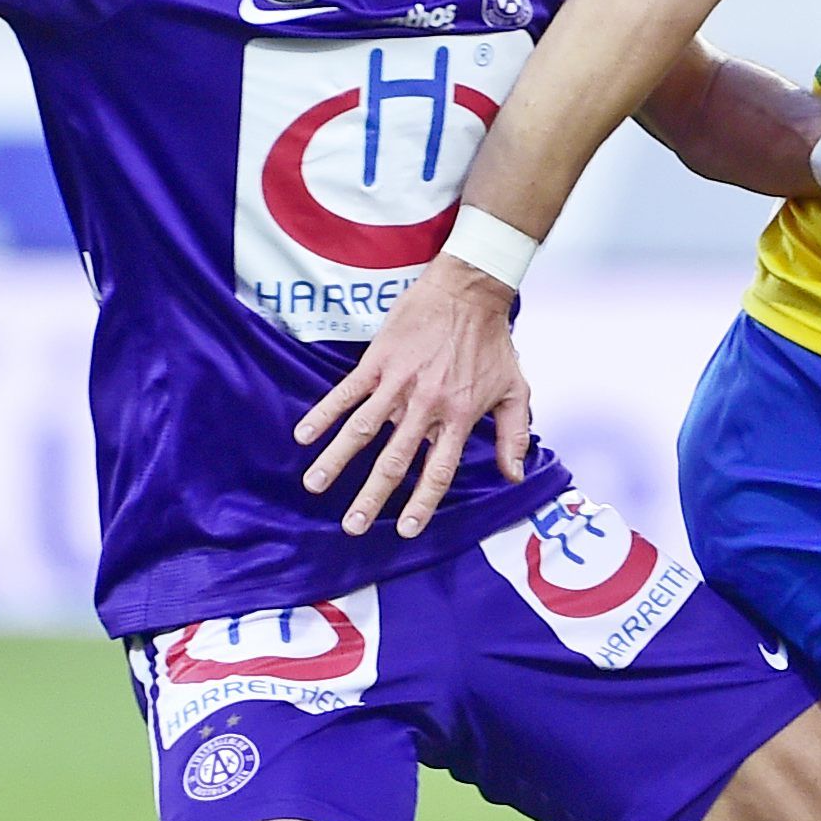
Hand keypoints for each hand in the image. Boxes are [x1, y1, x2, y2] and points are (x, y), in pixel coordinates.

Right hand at [293, 257, 530, 535]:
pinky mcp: (378, 361)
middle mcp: (427, 405)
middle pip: (395, 460)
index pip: (439, 470)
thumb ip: (515, 435)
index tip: (407, 529)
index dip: (423, 501)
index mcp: (460, 416)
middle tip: (353, 525)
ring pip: (364, 429)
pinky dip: (324, 413)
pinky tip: (304, 435)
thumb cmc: (492, 342)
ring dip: (338, 459)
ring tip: (315, 485)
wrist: (469, 291)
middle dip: (372, 496)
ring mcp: (399, 383)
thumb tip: (514, 475)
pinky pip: (347, 392)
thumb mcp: (515, 390)